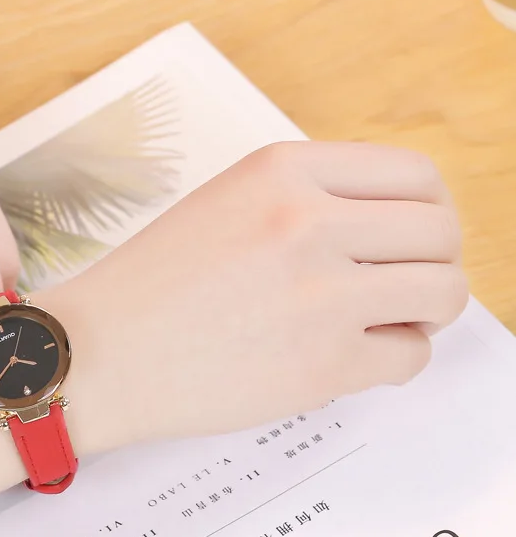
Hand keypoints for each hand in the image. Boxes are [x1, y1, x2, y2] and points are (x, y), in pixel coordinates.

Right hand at [0, 140, 467, 536]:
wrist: (94, 357)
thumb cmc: (145, 290)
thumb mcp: (223, 206)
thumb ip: (305, 202)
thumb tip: (391, 228)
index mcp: (282, 172)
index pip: (414, 175)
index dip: (426, 212)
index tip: (412, 238)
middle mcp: (309, 222)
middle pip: (441, 232)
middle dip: (432, 262)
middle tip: (403, 286)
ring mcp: (321, 295)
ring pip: (443, 294)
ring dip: (424, 312)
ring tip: (384, 323)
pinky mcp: (322, 365)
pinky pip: (410, 357)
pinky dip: (393, 361)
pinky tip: (351, 360)